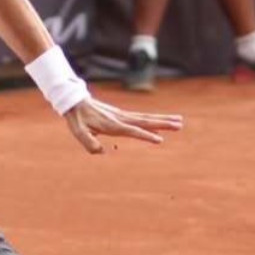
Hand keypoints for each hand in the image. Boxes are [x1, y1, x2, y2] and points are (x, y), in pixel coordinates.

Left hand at [63, 97, 183, 153]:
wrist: (75, 102)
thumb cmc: (77, 119)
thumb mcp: (78, 132)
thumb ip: (88, 143)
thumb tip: (101, 152)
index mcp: (111, 125)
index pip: (132, 131)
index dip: (145, 136)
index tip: (160, 140)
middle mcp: (120, 119)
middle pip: (145, 121)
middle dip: (162, 124)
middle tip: (180, 125)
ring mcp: (122, 115)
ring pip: (146, 118)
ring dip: (162, 120)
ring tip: (179, 121)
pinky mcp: (122, 115)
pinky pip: (140, 118)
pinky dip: (152, 120)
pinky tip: (161, 126)